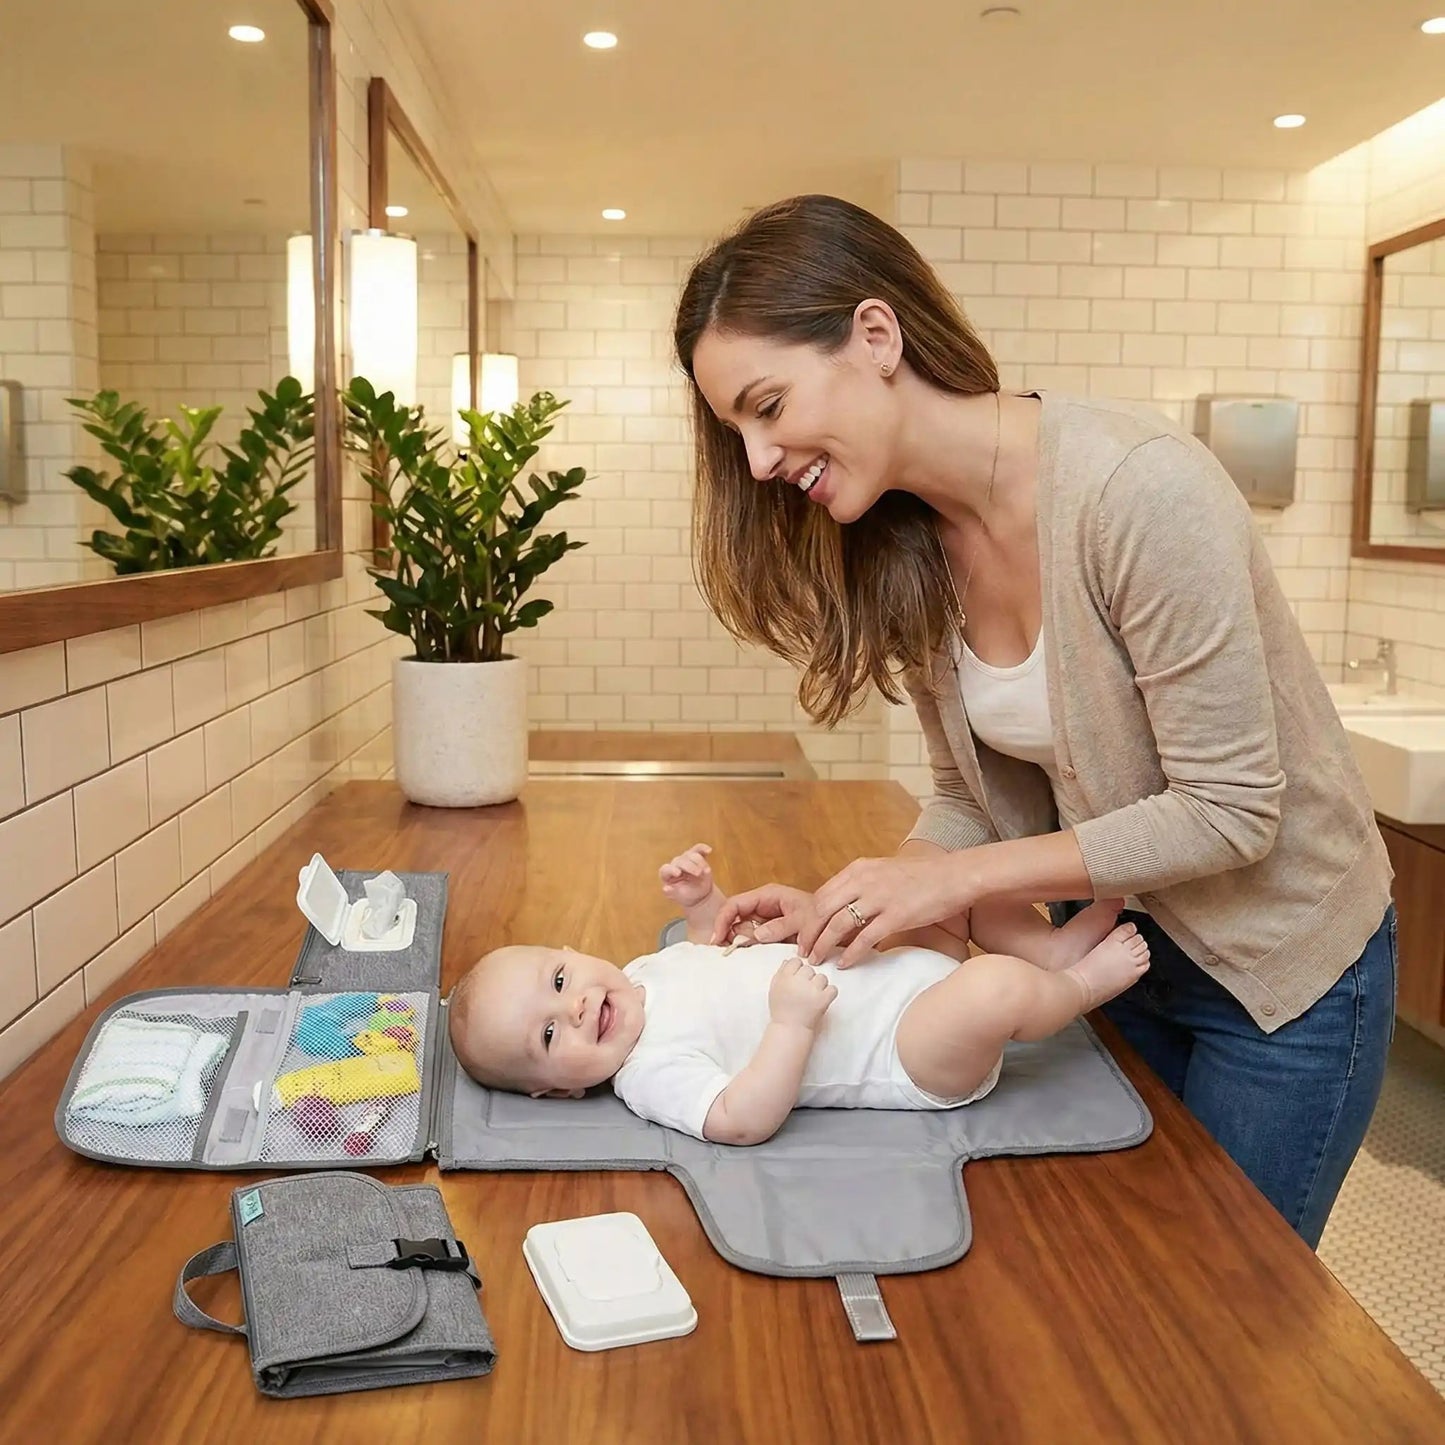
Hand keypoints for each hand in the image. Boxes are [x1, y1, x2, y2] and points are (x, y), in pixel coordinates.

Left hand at [659, 843, 715, 909]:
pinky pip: (698, 849)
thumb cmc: (686, 895)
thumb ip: (671, 892)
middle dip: (690, 866)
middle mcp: (675, 864)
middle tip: (698, 873)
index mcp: (667, 874)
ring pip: (691, 855)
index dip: (671, 870)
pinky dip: (703, 848)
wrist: (698, 893)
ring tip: (706, 871)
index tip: (678, 873)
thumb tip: (665, 888)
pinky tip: (708, 850)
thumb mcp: (679, 896)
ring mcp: (685, 858)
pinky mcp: (696, 855)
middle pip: (681, 861)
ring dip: (700, 862)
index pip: (666, 869)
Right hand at [708, 883, 816, 945]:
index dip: (722, 920)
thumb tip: (756, 935)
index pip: (735, 904)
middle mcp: (762, 904)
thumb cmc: (821, 917)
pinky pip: (751, 937)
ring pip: (740, 928)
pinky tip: (746, 954)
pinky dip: (746, 946)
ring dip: (736, 941)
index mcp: (767, 895)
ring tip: (736, 953)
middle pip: (733, 916)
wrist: (834, 925)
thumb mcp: (803, 922)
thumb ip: (780, 928)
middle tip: (725, 950)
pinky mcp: (767, 929)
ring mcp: (764, 917)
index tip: (717, 939)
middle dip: (726, 933)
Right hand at [768, 956, 836, 1030]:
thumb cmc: (781, 1010)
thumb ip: (780, 973)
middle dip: (808, 978)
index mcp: (785, 977)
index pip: (796, 961)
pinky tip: (822, 999)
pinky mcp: (824, 999)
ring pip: (822, 978)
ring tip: (813, 996)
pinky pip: (833, 989)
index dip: (797, 970)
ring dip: (820, 985)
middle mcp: (799, 981)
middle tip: (804, 991)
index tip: (797, 979)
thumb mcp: (774, 989)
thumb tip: (788, 961)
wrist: (790, 1029)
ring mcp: (812, 990)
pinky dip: (829, 994)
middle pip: (809, 969)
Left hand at [803, 854, 973, 969]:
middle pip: (822, 910)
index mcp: (859, 869)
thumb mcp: (884, 871)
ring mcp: (880, 898)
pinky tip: (845, 963)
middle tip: (803, 953)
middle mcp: (864, 881)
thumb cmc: (923, 876)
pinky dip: (851, 953)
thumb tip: (843, 904)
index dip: (808, 918)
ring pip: (838, 925)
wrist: (956, 875)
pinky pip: (865, 938)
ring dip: (823, 945)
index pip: (821, 895)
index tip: (803, 935)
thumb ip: (862, 884)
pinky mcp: (897, 916)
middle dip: (808, 934)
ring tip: (818, 960)